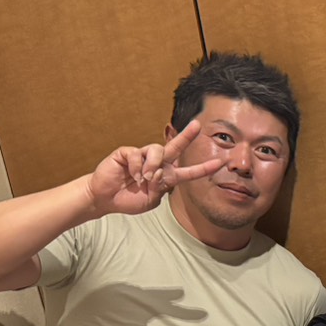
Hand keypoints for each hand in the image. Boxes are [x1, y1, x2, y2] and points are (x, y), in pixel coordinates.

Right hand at [85, 120, 222, 216]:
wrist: (105, 199)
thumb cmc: (129, 200)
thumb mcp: (151, 200)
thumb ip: (160, 189)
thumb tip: (158, 173)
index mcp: (166, 176)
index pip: (188, 171)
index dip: (204, 168)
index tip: (220, 163)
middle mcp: (156, 163)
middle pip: (175, 147)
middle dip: (187, 136)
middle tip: (198, 125)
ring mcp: (141, 156)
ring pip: (156, 150)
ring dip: (153, 165)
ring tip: (145, 178)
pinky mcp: (126, 153)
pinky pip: (137, 154)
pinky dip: (136, 167)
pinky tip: (132, 175)